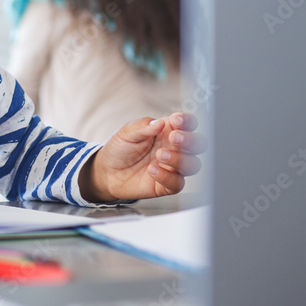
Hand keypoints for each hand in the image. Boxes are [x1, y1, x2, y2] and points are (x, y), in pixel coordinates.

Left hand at [79, 113, 205, 202]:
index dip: (187, 121)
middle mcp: (174, 149)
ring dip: (179, 159)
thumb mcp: (126, 133)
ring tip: (159, 155)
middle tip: (173, 138)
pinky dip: (167, 176)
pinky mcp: (167, 184)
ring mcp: (172, 167)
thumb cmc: (120, 149)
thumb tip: (160, 123)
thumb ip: (143, 127)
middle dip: (190, 140)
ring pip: (193, 164)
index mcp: (167, 131)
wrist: (107, 172)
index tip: (176, 120)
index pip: (187, 124)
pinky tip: (152, 170)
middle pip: (198, 144)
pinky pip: (177, 183)